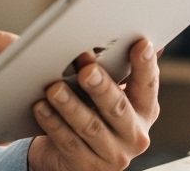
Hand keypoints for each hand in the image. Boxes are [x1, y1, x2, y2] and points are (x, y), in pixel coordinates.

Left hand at [28, 38, 159, 170]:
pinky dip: (54, 123)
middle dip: (101, 87)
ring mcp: (113, 155)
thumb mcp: (108, 93)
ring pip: (90, 127)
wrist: (71, 158)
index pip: (148, 84)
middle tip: (86, 69)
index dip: (146, 64)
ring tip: (55, 88)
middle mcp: (135, 134)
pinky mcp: (88, 168)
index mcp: (145, 110)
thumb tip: (121, 34)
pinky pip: (68, 143)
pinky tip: (41, 107)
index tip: (140, 43)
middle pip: (118, 108)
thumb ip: (115, 69)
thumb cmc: (92, 113)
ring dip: (71, 106)